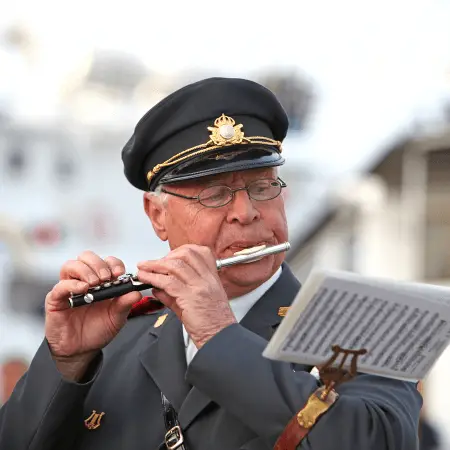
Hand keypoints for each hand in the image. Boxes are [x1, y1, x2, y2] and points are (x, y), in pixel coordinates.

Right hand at [45, 251, 140, 378]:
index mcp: (101, 281)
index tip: (119, 273)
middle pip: (87, 256)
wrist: (81, 350)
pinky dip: (72, 284)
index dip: (113, 263)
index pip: (106, 261)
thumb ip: (125, 303)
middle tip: (107, 277)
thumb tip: (136, 292)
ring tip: (95, 284)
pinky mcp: (56, 299)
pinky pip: (61, 285)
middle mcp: (84, 280)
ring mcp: (69, 288)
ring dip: (85, 270)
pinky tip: (83, 289)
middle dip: (99, 263)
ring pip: (71, 265)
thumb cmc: (98, 330)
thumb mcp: (117, 317)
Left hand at [137, 245, 236, 348]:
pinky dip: (154, 278)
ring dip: (155, 265)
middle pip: (186, 254)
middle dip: (166, 256)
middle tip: (153, 264)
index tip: (168, 257)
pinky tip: (146, 280)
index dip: (180, 251)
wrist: (221, 338)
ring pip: (175, 266)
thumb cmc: (212, 323)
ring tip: (143, 269)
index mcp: (212, 277)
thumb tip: (157, 286)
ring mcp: (200, 287)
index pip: (200, 252)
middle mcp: (208, 279)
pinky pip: (169, 282)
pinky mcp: (191, 298)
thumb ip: (175, 293)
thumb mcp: (195, 303)